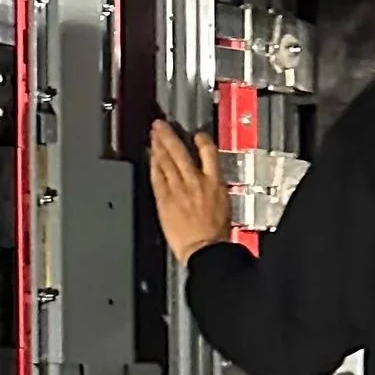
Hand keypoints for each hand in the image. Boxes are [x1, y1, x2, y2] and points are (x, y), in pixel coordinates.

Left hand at [149, 120, 232, 265]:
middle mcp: (195, 182)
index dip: (201, 140)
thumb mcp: (225, 203)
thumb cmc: (216, 233)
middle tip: (160, 125)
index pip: (209, 152)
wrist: (205, 249)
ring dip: (158, 146)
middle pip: (180, 151)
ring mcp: (178, 190)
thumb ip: (214, 187)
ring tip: (152, 136)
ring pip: (166, 162)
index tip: (196, 135)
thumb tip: (210, 180)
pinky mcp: (165, 200)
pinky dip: (153, 166)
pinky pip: (157, 178)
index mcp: (214, 182)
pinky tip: (150, 158)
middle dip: (168, 136)